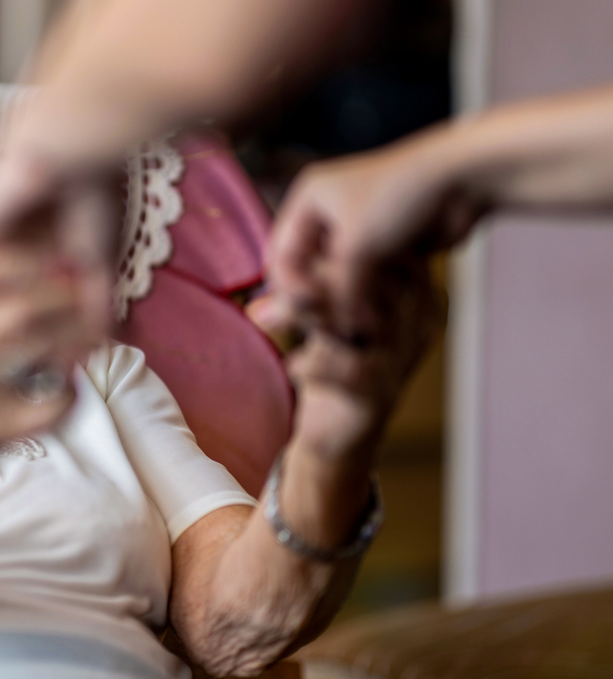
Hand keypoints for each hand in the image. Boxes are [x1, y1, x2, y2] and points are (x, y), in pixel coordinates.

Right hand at [0, 246, 97, 469]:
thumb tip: (31, 261)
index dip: (33, 259)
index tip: (58, 262)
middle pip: (19, 304)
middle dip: (65, 298)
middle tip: (89, 298)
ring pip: (34, 346)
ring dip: (74, 336)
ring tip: (91, 335)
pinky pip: (42, 408)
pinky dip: (68, 395)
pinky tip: (67, 389)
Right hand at [269, 133, 484, 336]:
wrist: (463, 179)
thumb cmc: (401, 195)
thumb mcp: (358, 246)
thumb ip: (339, 292)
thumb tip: (340, 333)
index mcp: (308, 200)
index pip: (281, 255)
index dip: (290, 288)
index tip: (312, 311)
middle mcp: (327, 212)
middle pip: (306, 269)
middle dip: (317, 298)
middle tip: (330, 324)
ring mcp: (357, 229)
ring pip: (337, 278)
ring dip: (345, 301)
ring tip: (357, 323)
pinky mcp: (385, 244)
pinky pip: (365, 279)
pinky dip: (367, 297)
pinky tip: (376, 315)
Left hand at [284, 256, 441, 472]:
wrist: (337, 435)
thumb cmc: (334, 359)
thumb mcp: (331, 310)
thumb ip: (324, 277)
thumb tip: (293, 243)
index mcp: (412, 296)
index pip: (384, 252)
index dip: (339, 246)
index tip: (299, 251)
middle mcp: (414, 325)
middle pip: (372, 280)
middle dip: (317, 276)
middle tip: (275, 281)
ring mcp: (400, 361)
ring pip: (357, 319)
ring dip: (305, 313)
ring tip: (264, 315)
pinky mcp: (377, 397)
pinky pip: (347, 370)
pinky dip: (311, 365)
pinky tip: (291, 366)